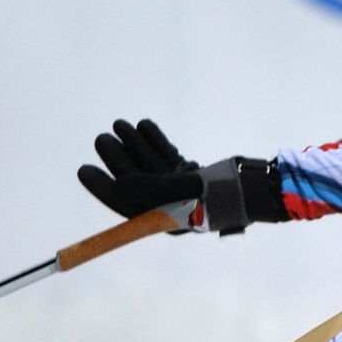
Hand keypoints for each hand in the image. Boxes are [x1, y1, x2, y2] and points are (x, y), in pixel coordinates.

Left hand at [77, 119, 286, 232]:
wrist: (258, 189)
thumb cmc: (221, 196)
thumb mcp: (183, 191)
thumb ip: (151, 187)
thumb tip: (119, 183)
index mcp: (162, 217)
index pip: (125, 203)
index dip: (102, 187)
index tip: (84, 170)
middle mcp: (169, 204)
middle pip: (135, 180)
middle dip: (118, 158)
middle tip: (102, 138)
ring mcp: (182, 187)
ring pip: (150, 164)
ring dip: (134, 144)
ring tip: (120, 124)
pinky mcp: (193, 173)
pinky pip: (168, 155)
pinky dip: (156, 140)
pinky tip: (145, 125)